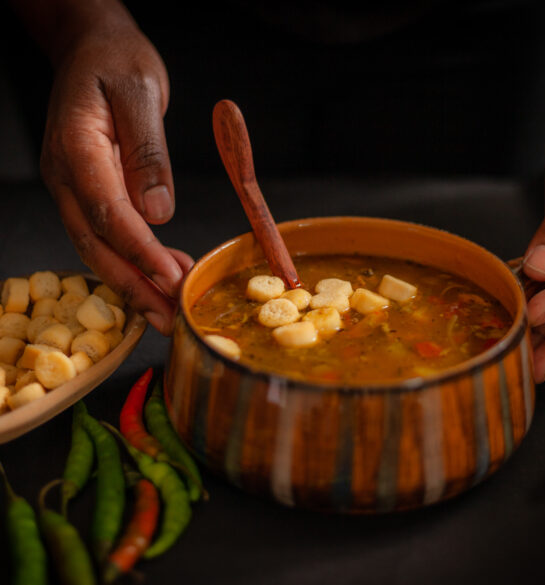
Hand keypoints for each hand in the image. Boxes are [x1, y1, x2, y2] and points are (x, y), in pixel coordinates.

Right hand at [40, 18, 190, 335]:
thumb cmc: (116, 62)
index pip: (108, 211)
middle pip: (97, 244)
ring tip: (167, 309)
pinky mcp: (89, 192)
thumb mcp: (140, 92)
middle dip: (134, 285)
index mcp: (77, 148)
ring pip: (99, 248)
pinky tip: (160, 277)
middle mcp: (67, 176)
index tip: (171, 279)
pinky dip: (133, 262)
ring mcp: (73, 187)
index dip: (140, 250)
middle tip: (168, 316)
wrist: (92, 50)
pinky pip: (107, 235)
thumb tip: (158, 211)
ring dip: (133, 283)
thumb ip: (147, 151)